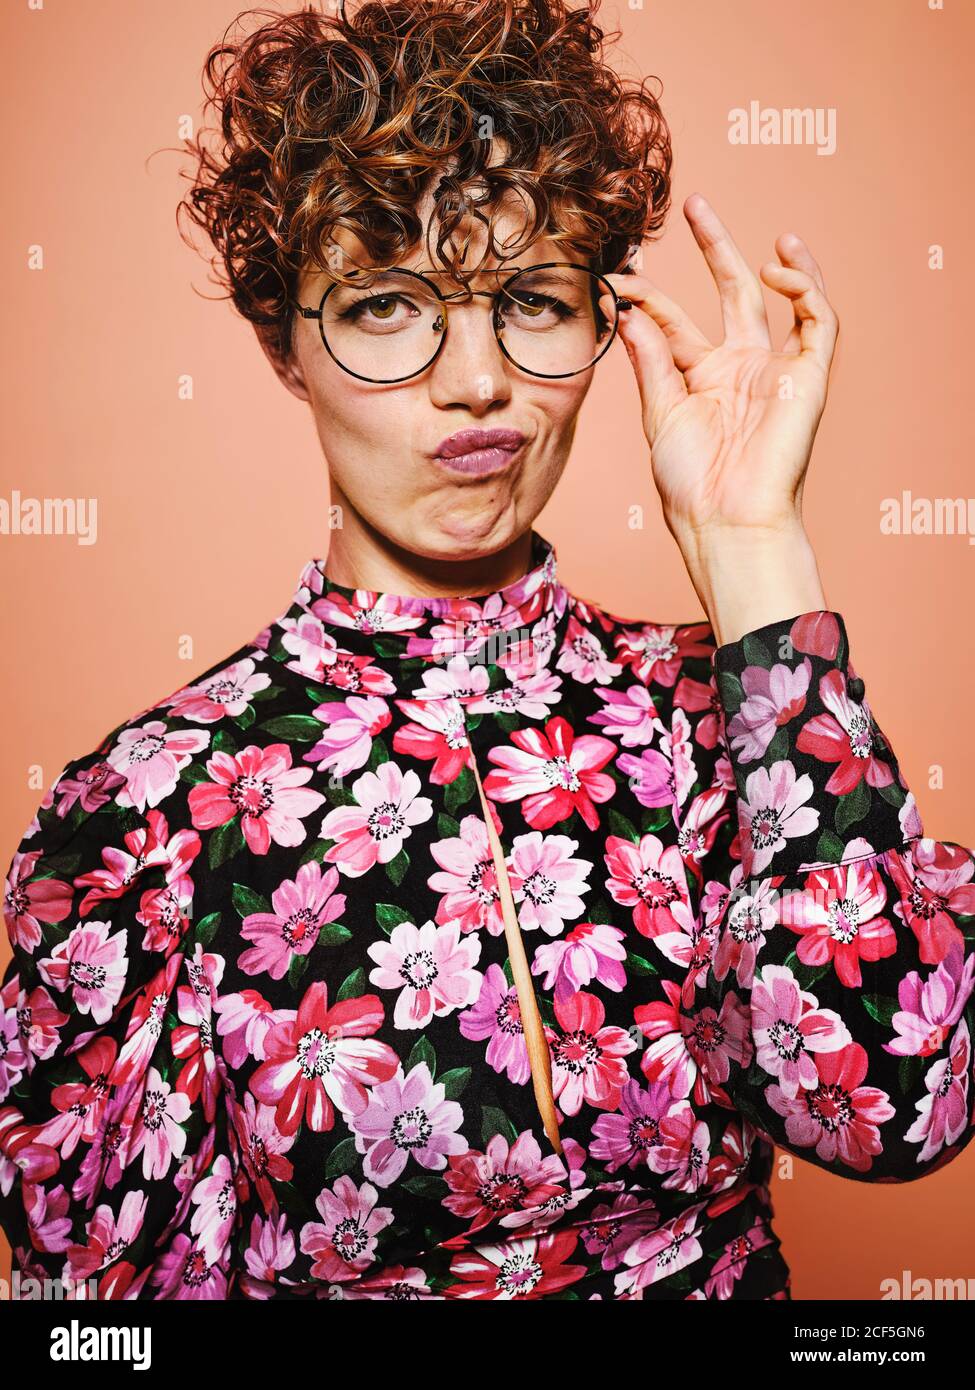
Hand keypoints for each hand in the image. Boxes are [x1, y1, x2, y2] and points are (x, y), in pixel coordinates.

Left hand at [601, 192, 836, 544]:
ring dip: (773, 262)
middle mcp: (739, 368)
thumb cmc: (691, 483)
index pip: (674, 320)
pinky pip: (818, 321)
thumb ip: (650, 360)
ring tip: (762, 234)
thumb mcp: (660, 414)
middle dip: (716, 247)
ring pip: (782, 298)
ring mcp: (775, 369)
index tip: (619, 275)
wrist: (727, 519)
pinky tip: (776, 271)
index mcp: (699, 379)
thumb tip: (629, 312)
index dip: (649, 294)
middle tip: (695, 204)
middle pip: (731, 293)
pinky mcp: (809, 375)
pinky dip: (805, 288)